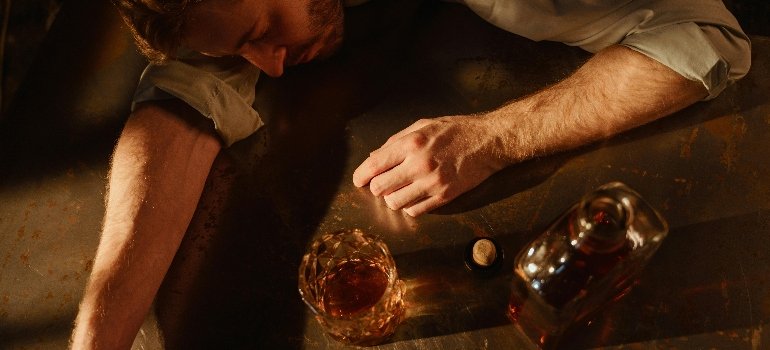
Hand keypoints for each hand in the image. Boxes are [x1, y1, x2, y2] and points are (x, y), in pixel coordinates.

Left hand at [353, 115, 507, 215]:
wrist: (489, 141)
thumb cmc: (457, 130)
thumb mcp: (423, 125)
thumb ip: (396, 141)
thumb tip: (374, 156)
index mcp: (411, 143)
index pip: (374, 165)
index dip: (361, 175)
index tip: (359, 180)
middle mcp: (419, 164)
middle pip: (380, 188)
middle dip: (376, 187)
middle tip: (382, 183)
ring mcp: (432, 183)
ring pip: (395, 203)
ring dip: (392, 198)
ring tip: (400, 189)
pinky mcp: (444, 197)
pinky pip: (415, 211)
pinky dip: (410, 206)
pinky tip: (415, 196)